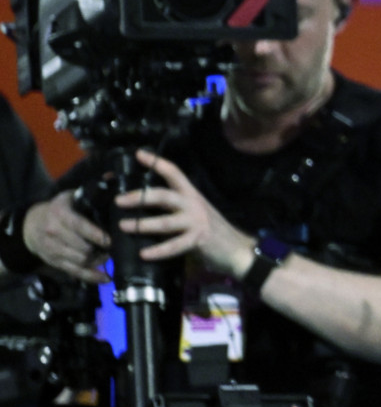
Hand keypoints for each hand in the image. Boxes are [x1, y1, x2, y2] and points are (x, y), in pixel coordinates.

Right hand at [24, 191, 111, 283]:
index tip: (112, 239)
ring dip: (98, 261)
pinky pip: (74, 272)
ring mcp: (53, 249)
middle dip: (101, 250)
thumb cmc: (58, 209)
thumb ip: (91, 190)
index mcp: (60, 214)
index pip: (80, 226)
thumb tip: (114, 177)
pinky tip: (105, 278)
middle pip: (82, 247)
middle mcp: (54, 233)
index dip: (98, 235)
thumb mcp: (70, 196)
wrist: (30, 225)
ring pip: (79, 261)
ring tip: (110, 257)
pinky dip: (91, 277)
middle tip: (116, 248)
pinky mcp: (54, 262)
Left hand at [114, 150, 252, 272]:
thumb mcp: (194, 213)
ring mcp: (196, 221)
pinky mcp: (198, 239)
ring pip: (165, 222)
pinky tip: (144, 253)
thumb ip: (174, 210)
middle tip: (119, 200)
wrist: (236, 249)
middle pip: (164, 195)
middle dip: (140, 197)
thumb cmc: (211, 230)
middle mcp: (193, 204)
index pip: (174, 173)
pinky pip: (174, 245)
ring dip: (142, 224)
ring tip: (123, 226)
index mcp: (191, 195)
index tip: (139, 153)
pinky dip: (158, 250)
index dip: (157, 163)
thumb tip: (142, 208)